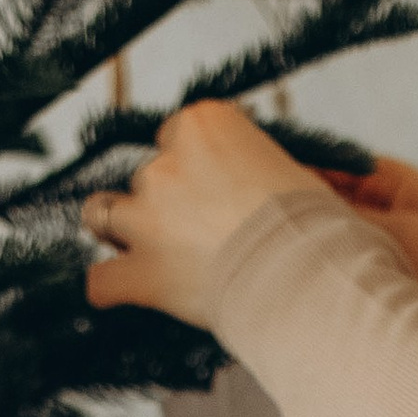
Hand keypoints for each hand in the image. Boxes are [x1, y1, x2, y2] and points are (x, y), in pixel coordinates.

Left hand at [82, 101, 330, 328]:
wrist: (306, 278)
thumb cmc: (313, 229)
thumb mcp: (291, 172)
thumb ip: (252, 167)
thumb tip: (254, 183)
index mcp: (203, 125)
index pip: (178, 133)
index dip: (194, 164)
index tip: (211, 184)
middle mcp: (167, 164)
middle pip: (149, 175)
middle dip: (167, 201)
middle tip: (198, 230)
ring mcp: (147, 218)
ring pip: (105, 214)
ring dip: (119, 228)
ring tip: (139, 246)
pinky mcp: (142, 272)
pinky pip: (104, 280)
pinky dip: (111, 286)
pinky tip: (117, 291)